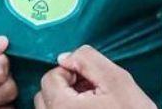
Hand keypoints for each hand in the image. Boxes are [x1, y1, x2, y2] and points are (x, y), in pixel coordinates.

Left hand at [34, 46, 153, 108]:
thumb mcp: (116, 80)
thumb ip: (87, 60)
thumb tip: (64, 57)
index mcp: (62, 108)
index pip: (50, 78)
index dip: (72, 72)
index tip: (91, 80)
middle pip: (45, 95)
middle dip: (66, 87)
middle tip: (92, 91)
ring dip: (66, 101)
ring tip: (94, 104)